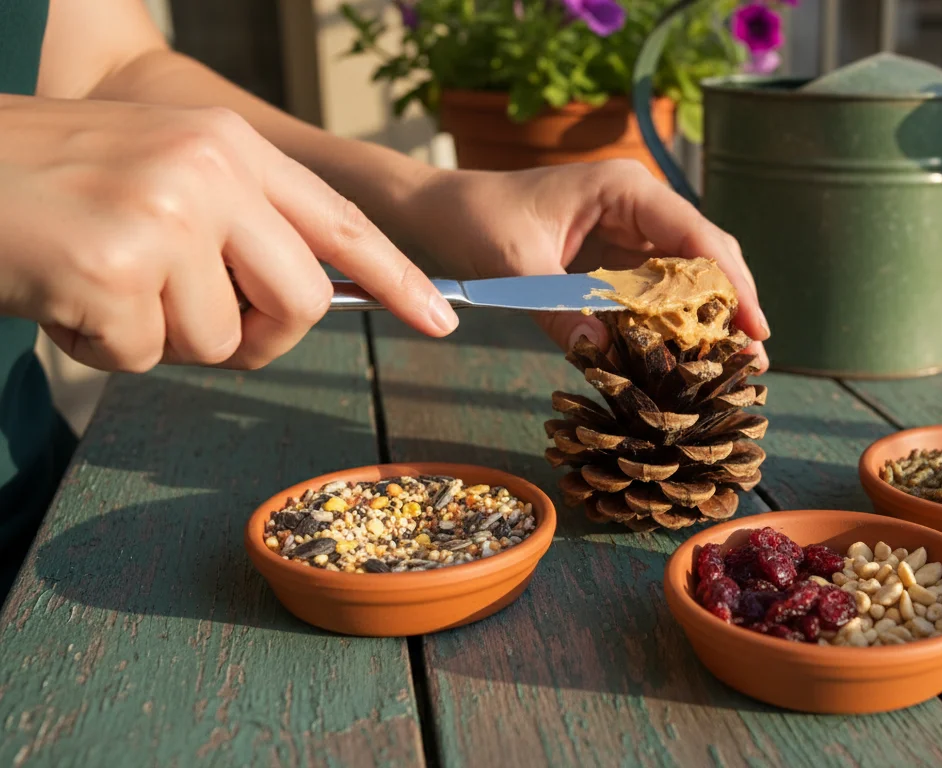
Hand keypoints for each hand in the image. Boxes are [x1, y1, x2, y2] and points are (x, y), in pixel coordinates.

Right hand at [0, 96, 456, 372]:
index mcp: (229, 145)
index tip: (441, 318)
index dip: (398, 277)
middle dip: (257, 336)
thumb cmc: (45, 183)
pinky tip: (62, 295)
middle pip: (302, 300)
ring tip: (99, 283)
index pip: (342, 221)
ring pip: (220, 339)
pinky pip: (146, 356)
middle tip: (188, 322)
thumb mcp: (157, 173)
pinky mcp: (118, 267)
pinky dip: (103, 348)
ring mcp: (167, 215)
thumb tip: (302, 298)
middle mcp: (211, 170)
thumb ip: (236, 222)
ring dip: (159, 337)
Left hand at [404, 160, 770, 368]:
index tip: (753, 327)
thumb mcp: (514, 267)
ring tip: (735, 364)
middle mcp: (639, 204)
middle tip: (755, 358)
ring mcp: (633, 229)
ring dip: (712, 315)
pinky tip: (691, 354)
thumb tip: (599, 353)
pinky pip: (661, 288)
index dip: (730, 283)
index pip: (695, 235)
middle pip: (707, 252)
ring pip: (692, 271)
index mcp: (623, 189)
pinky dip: (678, 320)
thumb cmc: (477, 223)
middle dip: (733, 303)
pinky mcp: (619, 255)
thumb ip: (556, 309)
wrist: (445, 212)